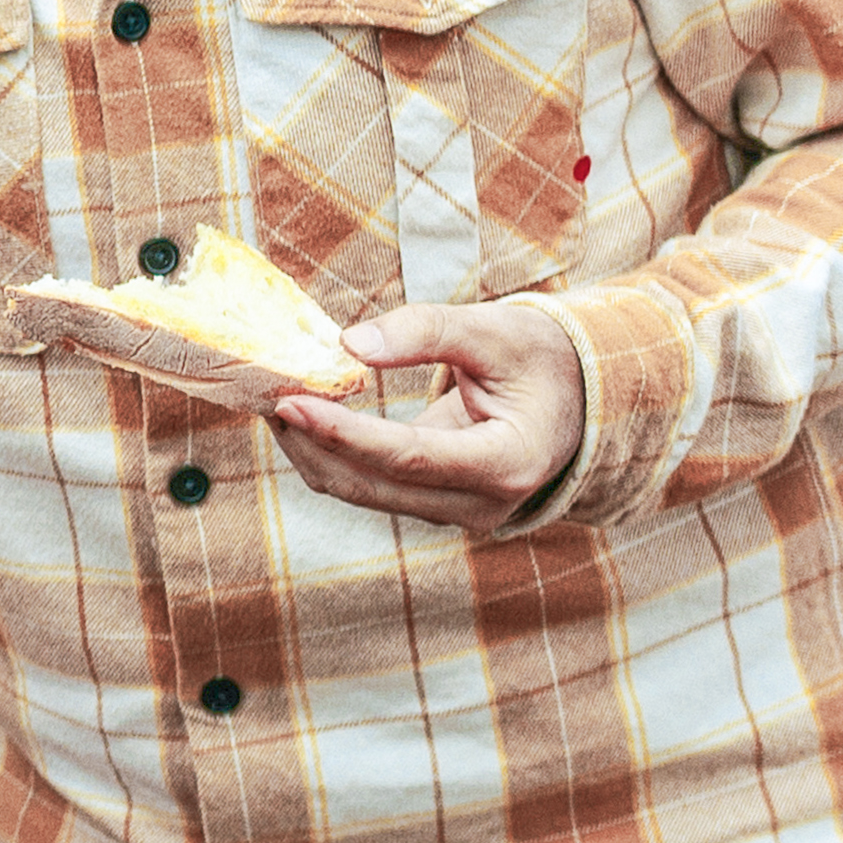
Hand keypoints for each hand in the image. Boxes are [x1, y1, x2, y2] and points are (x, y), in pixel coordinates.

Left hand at [268, 296, 587, 526]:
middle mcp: (482, 503)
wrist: (580, 397)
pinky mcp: (435, 504)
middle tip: (262, 389)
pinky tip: (302, 413)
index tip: (290, 401)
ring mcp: (458, 512)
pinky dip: (332, 451)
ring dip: (311, 448)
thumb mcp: (496, 330)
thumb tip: (349, 345)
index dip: (344, 433)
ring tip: (272, 396)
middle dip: (310, 440)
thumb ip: (426, 332)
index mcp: (508, 462)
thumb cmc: (542, 358)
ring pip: (362, 491)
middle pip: (373, 483)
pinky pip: (370, 484)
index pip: (409, 457)